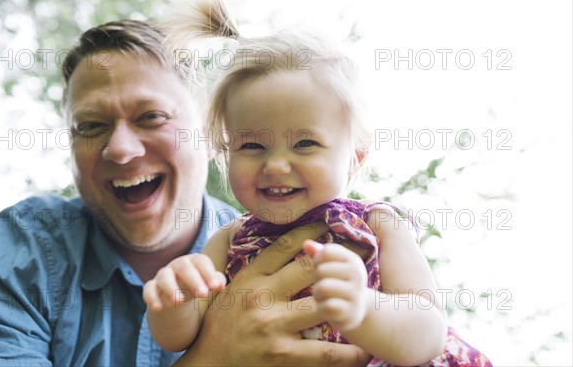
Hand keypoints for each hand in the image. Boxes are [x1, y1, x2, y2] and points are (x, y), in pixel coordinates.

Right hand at [142, 254, 225, 311]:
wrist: (179, 297)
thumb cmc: (198, 286)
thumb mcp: (207, 283)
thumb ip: (216, 281)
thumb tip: (221, 285)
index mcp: (194, 261)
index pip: (201, 261)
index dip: (209, 273)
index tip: (216, 287)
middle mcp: (178, 265)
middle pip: (184, 267)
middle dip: (194, 280)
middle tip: (203, 294)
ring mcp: (163, 275)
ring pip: (164, 276)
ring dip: (171, 288)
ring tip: (179, 302)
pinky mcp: (152, 287)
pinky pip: (148, 289)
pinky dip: (151, 297)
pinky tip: (158, 308)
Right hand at [174, 222, 370, 365]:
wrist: (206, 364)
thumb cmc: (221, 324)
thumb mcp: (232, 289)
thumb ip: (257, 270)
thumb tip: (285, 247)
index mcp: (250, 278)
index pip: (285, 246)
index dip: (310, 231)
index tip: (329, 224)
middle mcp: (263, 298)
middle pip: (310, 271)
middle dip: (338, 264)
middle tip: (361, 260)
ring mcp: (274, 327)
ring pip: (324, 309)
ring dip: (350, 306)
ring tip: (372, 304)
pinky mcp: (284, 356)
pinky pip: (326, 353)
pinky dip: (349, 353)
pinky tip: (364, 350)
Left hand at [303, 240, 367, 331]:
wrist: (356, 310)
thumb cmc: (338, 282)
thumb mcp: (331, 265)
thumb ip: (318, 252)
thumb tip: (306, 243)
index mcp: (353, 260)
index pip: (326, 252)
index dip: (318, 260)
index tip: (324, 268)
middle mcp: (358, 275)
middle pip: (321, 270)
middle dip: (317, 279)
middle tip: (325, 285)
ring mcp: (355, 294)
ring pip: (322, 288)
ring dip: (318, 294)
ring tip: (325, 296)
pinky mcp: (350, 312)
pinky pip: (326, 306)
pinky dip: (322, 308)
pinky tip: (329, 308)